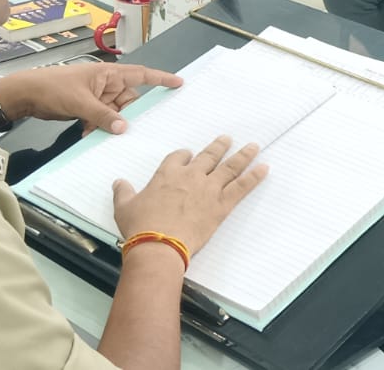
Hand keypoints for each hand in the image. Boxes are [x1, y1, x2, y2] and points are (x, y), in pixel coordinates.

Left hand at [0, 62, 181, 134]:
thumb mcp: (80, 102)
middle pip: (128, 101)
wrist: (25, 94)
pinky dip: (97, 128)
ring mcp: (97, 97)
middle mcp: (106, 84)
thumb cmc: (54, 88)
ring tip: (101, 134)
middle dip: (128, 115)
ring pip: (115, 113)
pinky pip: (101, 119)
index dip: (161, 79)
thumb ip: (103, 116)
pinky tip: (88, 136)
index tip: (179, 83)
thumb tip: (124, 128)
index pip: (141, 75)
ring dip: (110, 125)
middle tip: (132, 130)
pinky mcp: (87, 108)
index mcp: (108, 74)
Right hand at [112, 135, 267, 253]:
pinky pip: (242, 186)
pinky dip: (254, 176)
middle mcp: (191, 176)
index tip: (188, 155)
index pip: (179, 156)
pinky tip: (265, 168)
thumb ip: (123, 192)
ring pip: (229, 166)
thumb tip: (119, 182)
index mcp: (167, 174)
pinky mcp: (222, 204)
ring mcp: (208, 188)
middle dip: (219, 147)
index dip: (184, 155)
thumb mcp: (124, 207)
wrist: (158, 244)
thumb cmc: (140, 226)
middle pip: (208, 156)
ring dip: (243, 155)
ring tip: (253, 146)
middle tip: (227, 139)